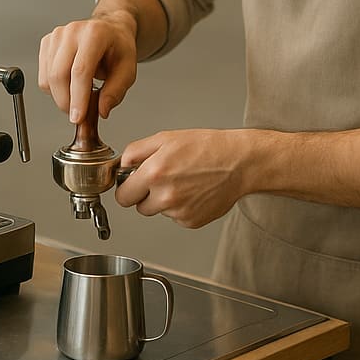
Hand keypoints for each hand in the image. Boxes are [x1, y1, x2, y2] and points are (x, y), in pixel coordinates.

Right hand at [38, 11, 138, 122]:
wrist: (109, 31)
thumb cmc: (118, 48)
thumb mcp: (128, 70)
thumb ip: (115, 91)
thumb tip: (101, 110)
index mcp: (95, 34)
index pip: (80, 70)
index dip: (78, 97)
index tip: (78, 117)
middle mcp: (73, 31)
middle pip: (59, 74)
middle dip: (67, 102)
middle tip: (79, 114)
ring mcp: (57, 35)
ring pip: (49, 78)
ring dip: (61, 97)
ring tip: (79, 97)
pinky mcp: (47, 43)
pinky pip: (43, 76)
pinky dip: (54, 89)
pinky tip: (69, 86)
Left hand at [115, 129, 250, 228]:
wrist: (238, 162)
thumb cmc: (206, 147)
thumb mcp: (165, 138)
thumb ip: (135, 151)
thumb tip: (121, 165)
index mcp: (155, 173)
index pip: (122, 197)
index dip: (126, 188)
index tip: (132, 184)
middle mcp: (165, 196)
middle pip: (139, 207)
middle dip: (145, 195)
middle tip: (162, 179)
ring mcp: (179, 212)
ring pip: (159, 212)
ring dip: (164, 200)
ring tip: (183, 181)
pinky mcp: (192, 221)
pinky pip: (176, 217)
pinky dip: (181, 207)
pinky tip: (193, 191)